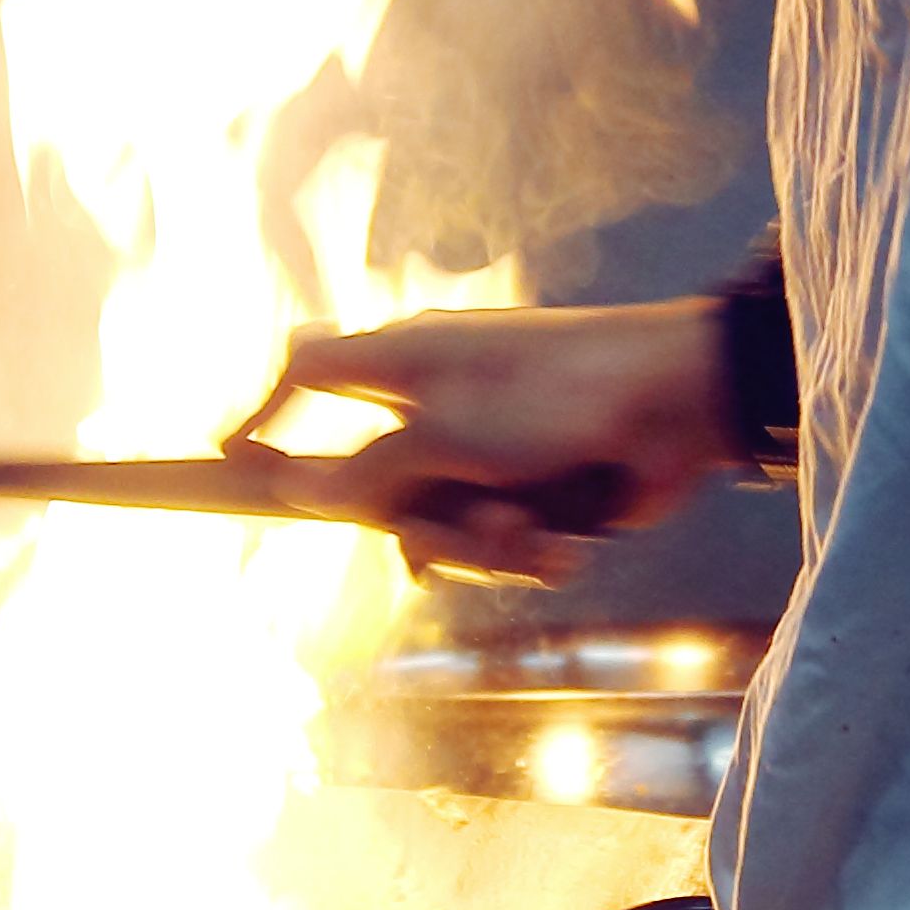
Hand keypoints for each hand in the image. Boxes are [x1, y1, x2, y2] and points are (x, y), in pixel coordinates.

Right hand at [255, 300, 734, 580]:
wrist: (680, 405)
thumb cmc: (557, 394)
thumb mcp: (444, 434)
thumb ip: (366, 471)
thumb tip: (294, 490)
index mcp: (404, 361)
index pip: (306, 373)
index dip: (265, 414)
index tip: (230, 457)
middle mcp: (439, 406)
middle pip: (377, 491)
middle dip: (422, 527)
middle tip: (464, 525)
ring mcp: (488, 452)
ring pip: (443, 532)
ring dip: (488, 545)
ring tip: (532, 527)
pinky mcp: (535, 492)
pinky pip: (503, 545)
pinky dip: (535, 548)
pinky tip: (569, 536)